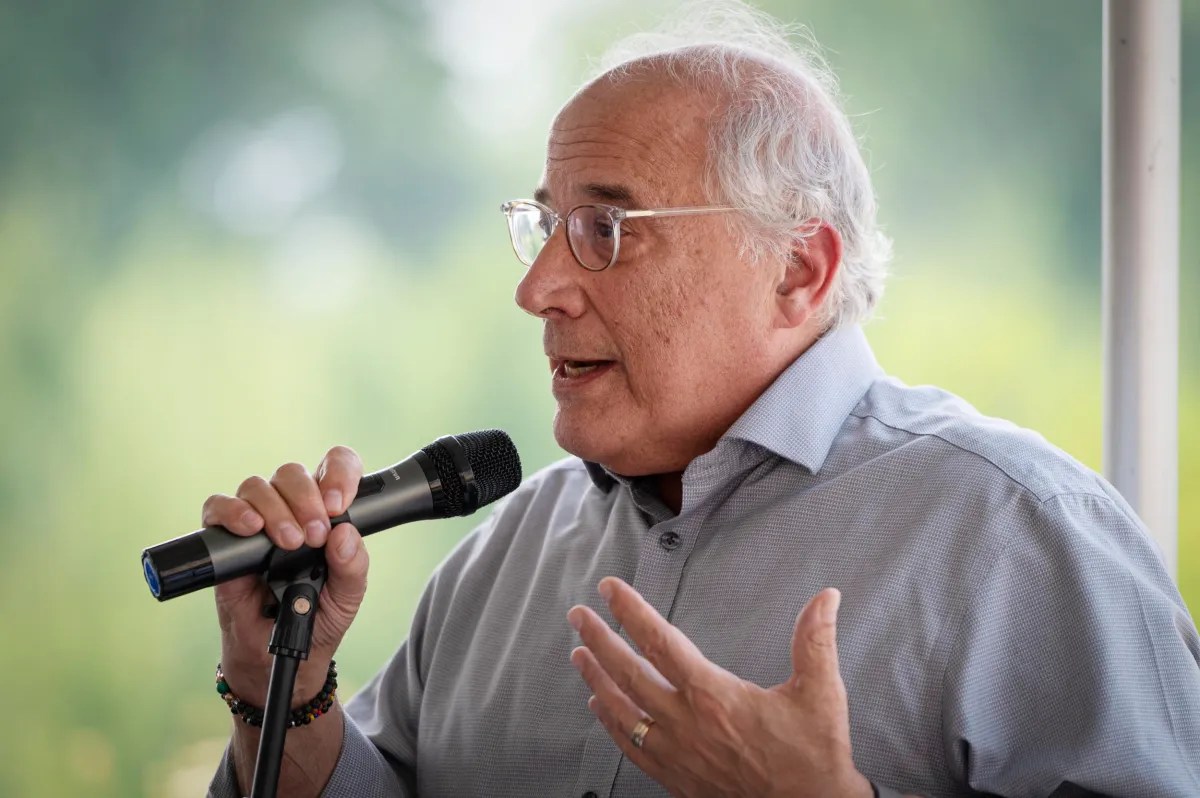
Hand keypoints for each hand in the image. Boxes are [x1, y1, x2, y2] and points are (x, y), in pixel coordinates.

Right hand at [202, 446, 370, 704]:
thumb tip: (345, 533)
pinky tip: (250, 529)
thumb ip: (353, 566)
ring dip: (275, 509)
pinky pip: (217, 507)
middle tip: (315, 534)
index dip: (339, 473)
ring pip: (258, 486)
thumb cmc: (317, 617)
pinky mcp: (225, 540)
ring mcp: (256, 521)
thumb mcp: (348, 596)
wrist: (278, 652)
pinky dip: (232, 512)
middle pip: (292, 473)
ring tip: (289, 543)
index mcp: (326, 512)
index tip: (339, 503)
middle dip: (306, 498)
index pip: (335, 467)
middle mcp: (291, 508)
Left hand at [567, 578, 871, 797]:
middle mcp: (685, 723)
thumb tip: (825, 598)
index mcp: (712, 695)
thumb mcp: (820, 693)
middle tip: (579, 616)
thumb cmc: (813, 758)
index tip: (610, 590)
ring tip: (579, 655)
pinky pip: (631, 747)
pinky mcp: (676, 778)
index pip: (660, 642)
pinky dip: (611, 724)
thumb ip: (815, 639)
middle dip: (599, 640)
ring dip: (596, 679)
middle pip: (627, 673)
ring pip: (621, 710)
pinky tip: (602, 709)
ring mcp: (676, 753)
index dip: (630, 611)